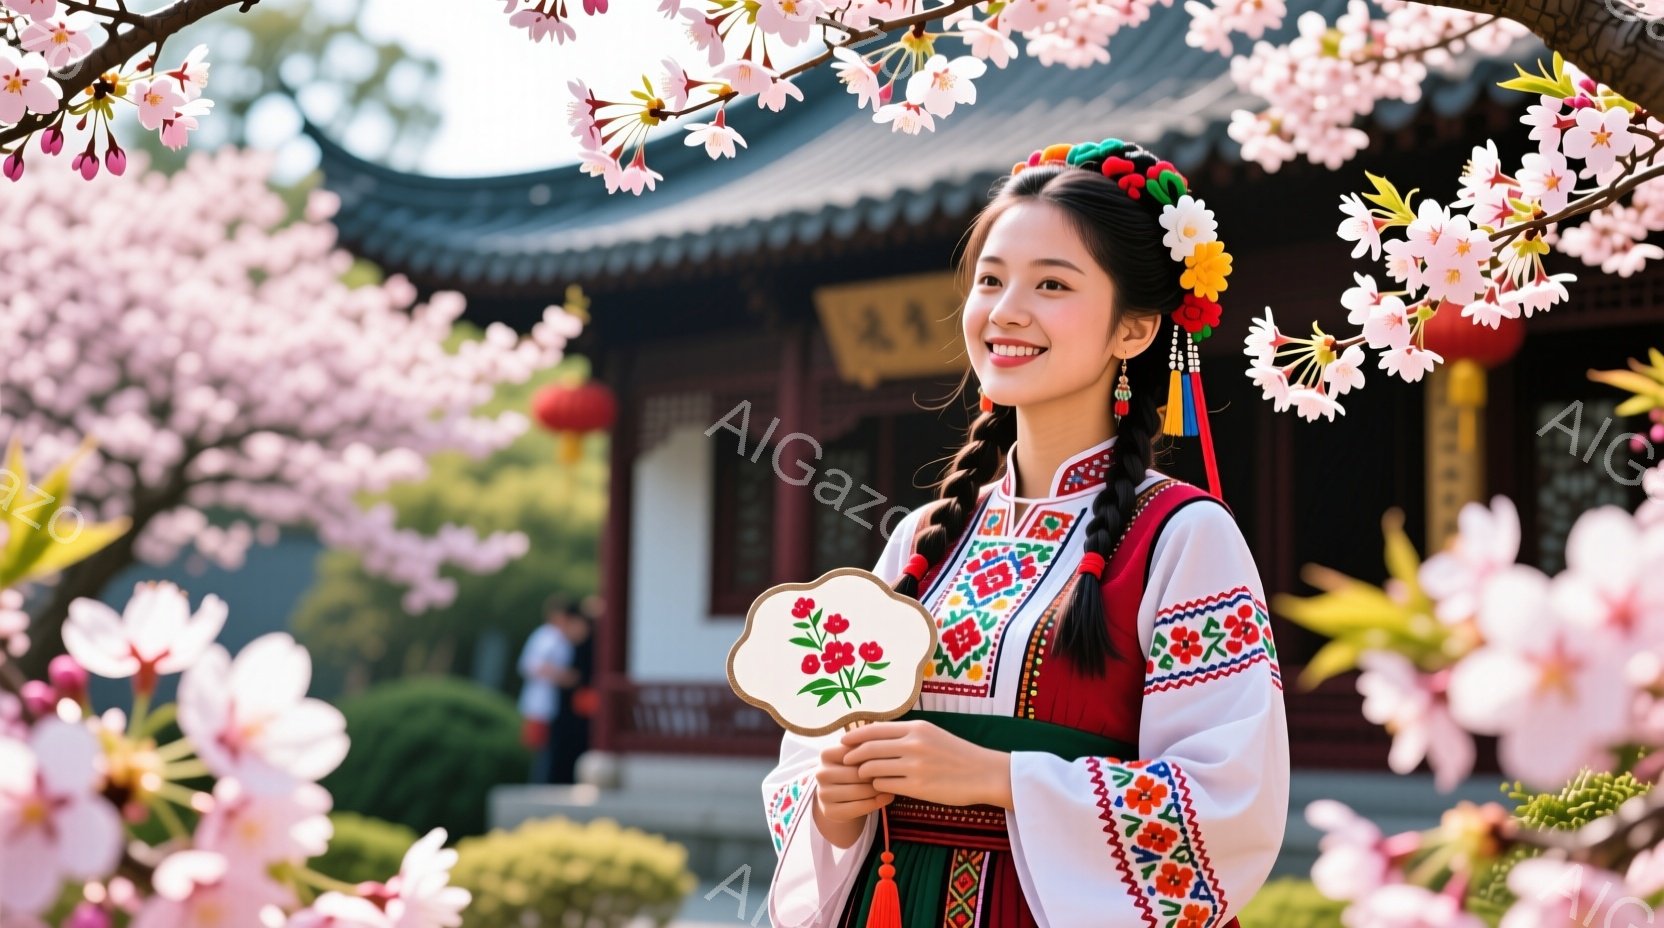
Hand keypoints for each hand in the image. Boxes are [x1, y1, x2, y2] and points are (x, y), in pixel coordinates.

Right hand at [814, 741, 893, 823]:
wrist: (838, 796)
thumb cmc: (851, 770)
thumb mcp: (854, 755)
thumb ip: (866, 747)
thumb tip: (885, 753)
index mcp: (825, 754)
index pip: (856, 753)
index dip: (874, 756)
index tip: (888, 758)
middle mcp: (820, 773)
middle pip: (858, 773)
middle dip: (877, 775)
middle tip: (893, 775)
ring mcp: (823, 794)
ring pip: (859, 791)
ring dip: (879, 790)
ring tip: (890, 786)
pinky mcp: (828, 811)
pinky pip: (858, 807)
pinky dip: (875, 803)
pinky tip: (886, 798)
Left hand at [841, 720, 1013, 808]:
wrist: (984, 773)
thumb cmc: (957, 754)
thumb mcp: (932, 734)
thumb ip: (907, 734)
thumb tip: (876, 736)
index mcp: (917, 728)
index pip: (875, 729)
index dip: (855, 735)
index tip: (843, 741)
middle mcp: (913, 744)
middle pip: (869, 748)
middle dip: (852, 755)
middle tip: (845, 761)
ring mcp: (914, 765)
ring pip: (873, 767)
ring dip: (864, 772)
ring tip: (863, 775)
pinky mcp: (917, 786)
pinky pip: (884, 784)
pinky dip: (877, 785)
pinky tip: (880, 786)